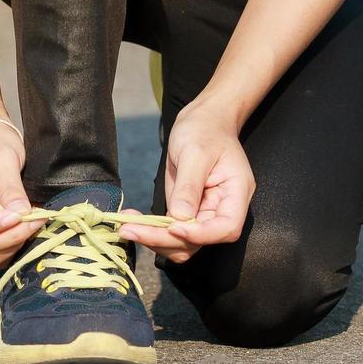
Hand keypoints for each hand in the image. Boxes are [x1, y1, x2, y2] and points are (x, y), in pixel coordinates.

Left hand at [120, 97, 253, 262]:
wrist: (203, 120)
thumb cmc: (205, 130)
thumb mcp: (195, 153)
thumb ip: (189, 186)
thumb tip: (179, 217)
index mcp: (236, 194)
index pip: (227, 228)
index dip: (201, 234)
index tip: (174, 229)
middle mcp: (222, 208)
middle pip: (200, 240)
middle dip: (165, 239)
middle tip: (131, 230)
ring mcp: (203, 212)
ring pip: (183, 243)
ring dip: (154, 239)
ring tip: (126, 227)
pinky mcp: (186, 211)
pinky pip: (170, 231)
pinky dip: (150, 230)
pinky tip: (129, 221)